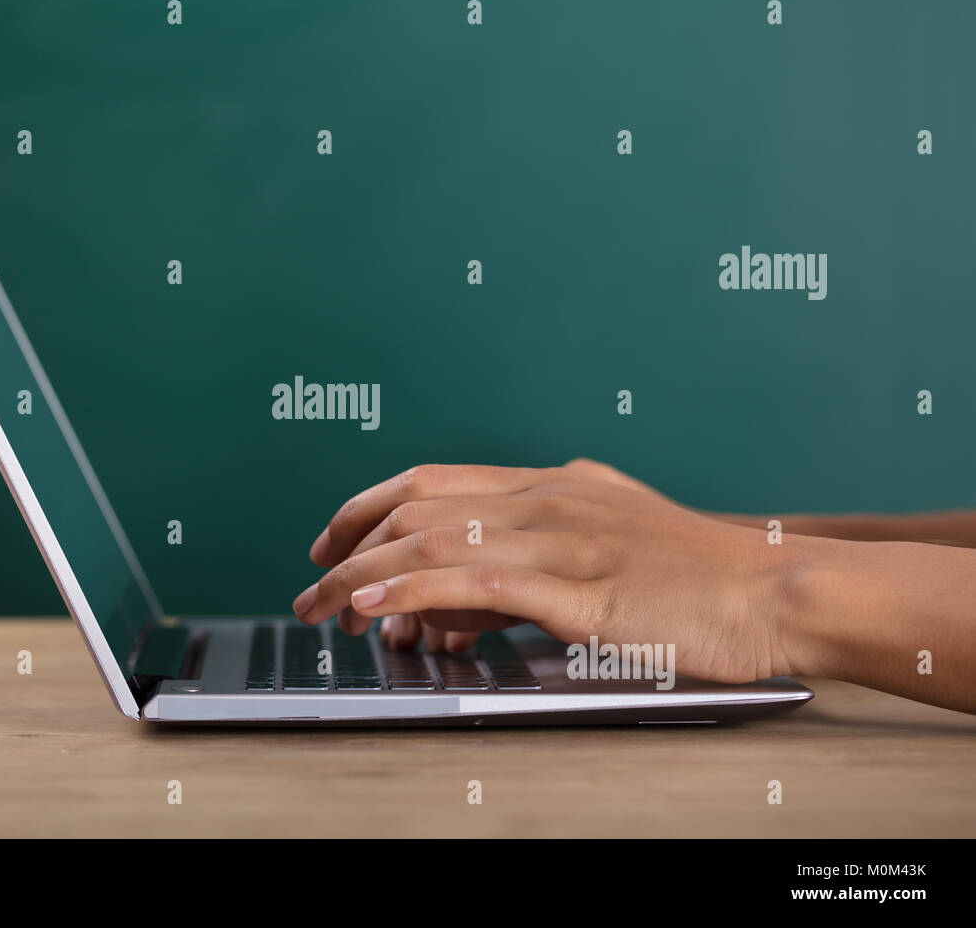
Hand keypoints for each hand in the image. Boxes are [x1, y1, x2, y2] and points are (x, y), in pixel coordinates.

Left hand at [293, 462, 799, 683]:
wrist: (776, 590)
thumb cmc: (699, 577)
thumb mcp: (609, 544)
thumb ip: (537, 554)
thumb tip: (464, 592)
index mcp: (552, 484)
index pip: (433, 482)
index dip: (368, 507)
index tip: (333, 540)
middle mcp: (546, 498)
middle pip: (416, 505)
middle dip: (350, 544)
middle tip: (312, 584)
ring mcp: (560, 537)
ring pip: (433, 539)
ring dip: (365, 574)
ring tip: (324, 606)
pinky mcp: (577, 587)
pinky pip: (472, 579)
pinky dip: (413, 589)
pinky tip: (376, 606)